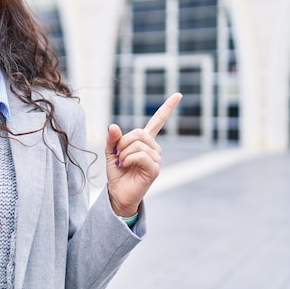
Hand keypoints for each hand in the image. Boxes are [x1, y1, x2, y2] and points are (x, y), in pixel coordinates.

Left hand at [105, 93, 181, 216]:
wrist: (118, 193)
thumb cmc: (117, 173)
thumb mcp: (111, 152)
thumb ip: (112, 139)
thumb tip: (113, 125)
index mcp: (145, 142)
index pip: (158, 121)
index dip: (167, 108)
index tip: (178, 95)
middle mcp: (154, 148)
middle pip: (138, 132)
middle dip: (122, 142)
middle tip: (118, 155)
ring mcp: (156, 158)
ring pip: (138, 144)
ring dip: (124, 153)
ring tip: (122, 163)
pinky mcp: (155, 169)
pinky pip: (140, 155)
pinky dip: (128, 159)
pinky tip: (126, 165)